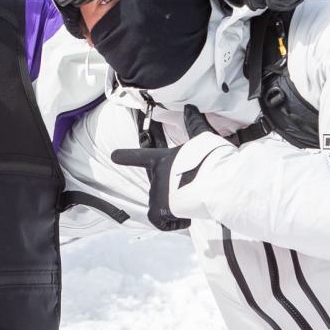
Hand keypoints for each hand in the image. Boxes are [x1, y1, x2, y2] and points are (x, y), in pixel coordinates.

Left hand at [110, 106, 221, 230]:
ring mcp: (154, 194)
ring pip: (164, 205)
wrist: (215, 182)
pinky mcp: (159, 210)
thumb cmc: (211, 160)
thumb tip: (191, 106)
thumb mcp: (202, 138)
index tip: (114, 156)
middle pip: (161, 188)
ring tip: (194, 200)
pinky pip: (162, 222)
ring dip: (177, 206)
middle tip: (193, 188)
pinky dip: (175, 223)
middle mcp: (154, 176)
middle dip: (175, 192)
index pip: (139, 156)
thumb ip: (194, 125)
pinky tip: (188, 217)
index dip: (126, 156)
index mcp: (162, 159)